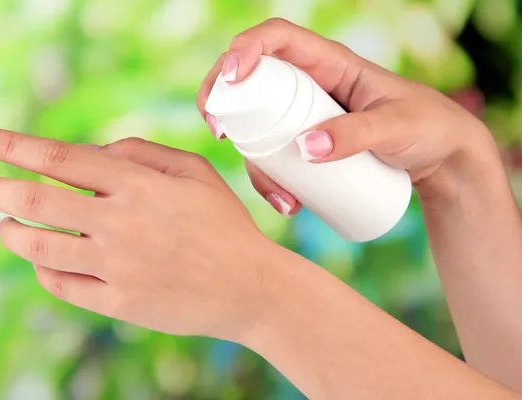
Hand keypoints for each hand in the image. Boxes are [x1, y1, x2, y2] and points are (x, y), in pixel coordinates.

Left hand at [0, 127, 277, 340]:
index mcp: (138, 184)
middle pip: (35, 200)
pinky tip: (40, 259)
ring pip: (39, 247)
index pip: (59, 157)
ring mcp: (117, 266)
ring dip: (10, 232)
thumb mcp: (195, 170)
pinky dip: (42, 268)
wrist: (250, 287)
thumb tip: (90, 153)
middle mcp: (120, 222)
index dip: (12, 145)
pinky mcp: (119, 302)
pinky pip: (62, 285)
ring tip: (0, 226)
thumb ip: (141, 151)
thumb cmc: (223, 223)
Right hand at [197, 18, 495, 212]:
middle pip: (250, 80)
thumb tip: (305, 148)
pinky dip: (272, 180)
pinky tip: (287, 203)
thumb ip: (356, 134)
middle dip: (223, 100)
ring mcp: (305, 117)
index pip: (277, 38)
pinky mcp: (308, 145)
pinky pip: (277, 157)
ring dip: (251, 157)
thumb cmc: (427, 126)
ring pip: (258, 127)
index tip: (231, 79)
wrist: (441, 157)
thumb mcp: (396, 126)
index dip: (245, 48)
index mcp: (330, 62)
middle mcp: (310, 85)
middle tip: (220, 132)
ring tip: (279, 197)